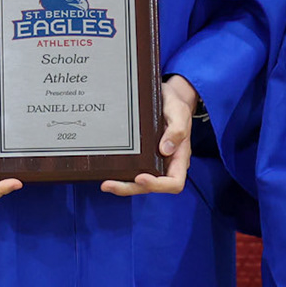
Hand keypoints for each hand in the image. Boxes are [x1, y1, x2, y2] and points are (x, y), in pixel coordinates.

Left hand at [102, 75, 196, 196]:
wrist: (168, 97)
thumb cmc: (175, 105)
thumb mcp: (179, 112)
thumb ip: (177, 129)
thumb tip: (165, 150)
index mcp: (179, 157)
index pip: (174, 182)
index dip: (158, 185)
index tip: (141, 177)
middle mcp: (167, 164)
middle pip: (151, 187)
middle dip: (131, 188)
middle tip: (110, 185)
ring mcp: (154, 161)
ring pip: (140, 183)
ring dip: (123, 185)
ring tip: (106, 184)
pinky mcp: (143, 156)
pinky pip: (134, 170)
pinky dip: (122, 175)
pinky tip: (108, 172)